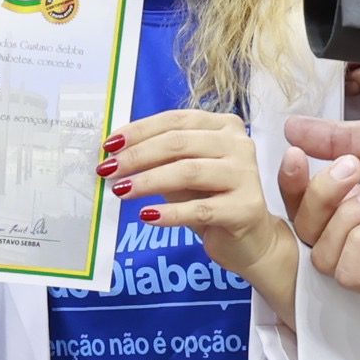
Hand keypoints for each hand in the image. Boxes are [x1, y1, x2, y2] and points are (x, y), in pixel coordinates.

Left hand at [102, 108, 292, 299]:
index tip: (109, 146)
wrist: (251, 240)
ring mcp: (246, 175)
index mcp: (224, 126)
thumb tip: (115, 154)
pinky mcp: (246, 208)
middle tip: (108, 170)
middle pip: (179, 142)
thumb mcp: (184, 173)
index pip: (175, 119)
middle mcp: (239, 144)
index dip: (139, 130)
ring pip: (188, 171)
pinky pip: (200, 209)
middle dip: (138, 155)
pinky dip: (170, 212)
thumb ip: (159, 159)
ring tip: (121, 191)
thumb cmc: (213, 200)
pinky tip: (147, 216)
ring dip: (149, 181)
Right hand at [279, 114, 359, 299]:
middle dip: (318, 195)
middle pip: (305, 230)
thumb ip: (338, 136)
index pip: (304, 204)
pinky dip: (359, 243)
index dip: (292, 183)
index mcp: (355, 203)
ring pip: (322, 256)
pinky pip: (350, 274)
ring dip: (343, 218)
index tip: (294, 155)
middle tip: (350, 168)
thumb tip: (292, 127)